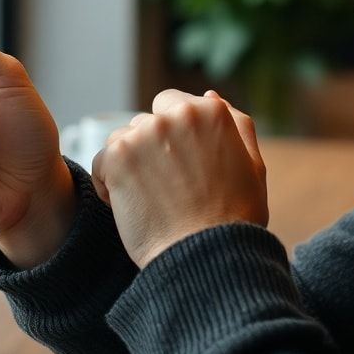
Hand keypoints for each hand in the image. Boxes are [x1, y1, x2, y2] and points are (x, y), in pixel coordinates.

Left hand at [91, 89, 266, 268]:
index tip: (177, 166)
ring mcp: (146, 133)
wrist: (207, 257)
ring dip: (128, 165)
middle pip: (144, 123)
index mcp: (211, 112)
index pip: (171, 104)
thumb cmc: (233, 220)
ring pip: (121, 140)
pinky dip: (109, 183)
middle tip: (165, 189)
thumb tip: (209, 96)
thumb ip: (236, 126)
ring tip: (149, 200)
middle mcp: (178, 115)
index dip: (171, 136)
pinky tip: (132, 207)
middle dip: (149, 150)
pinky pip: (102, 161)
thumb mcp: (252, 167)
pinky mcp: (119, 156)